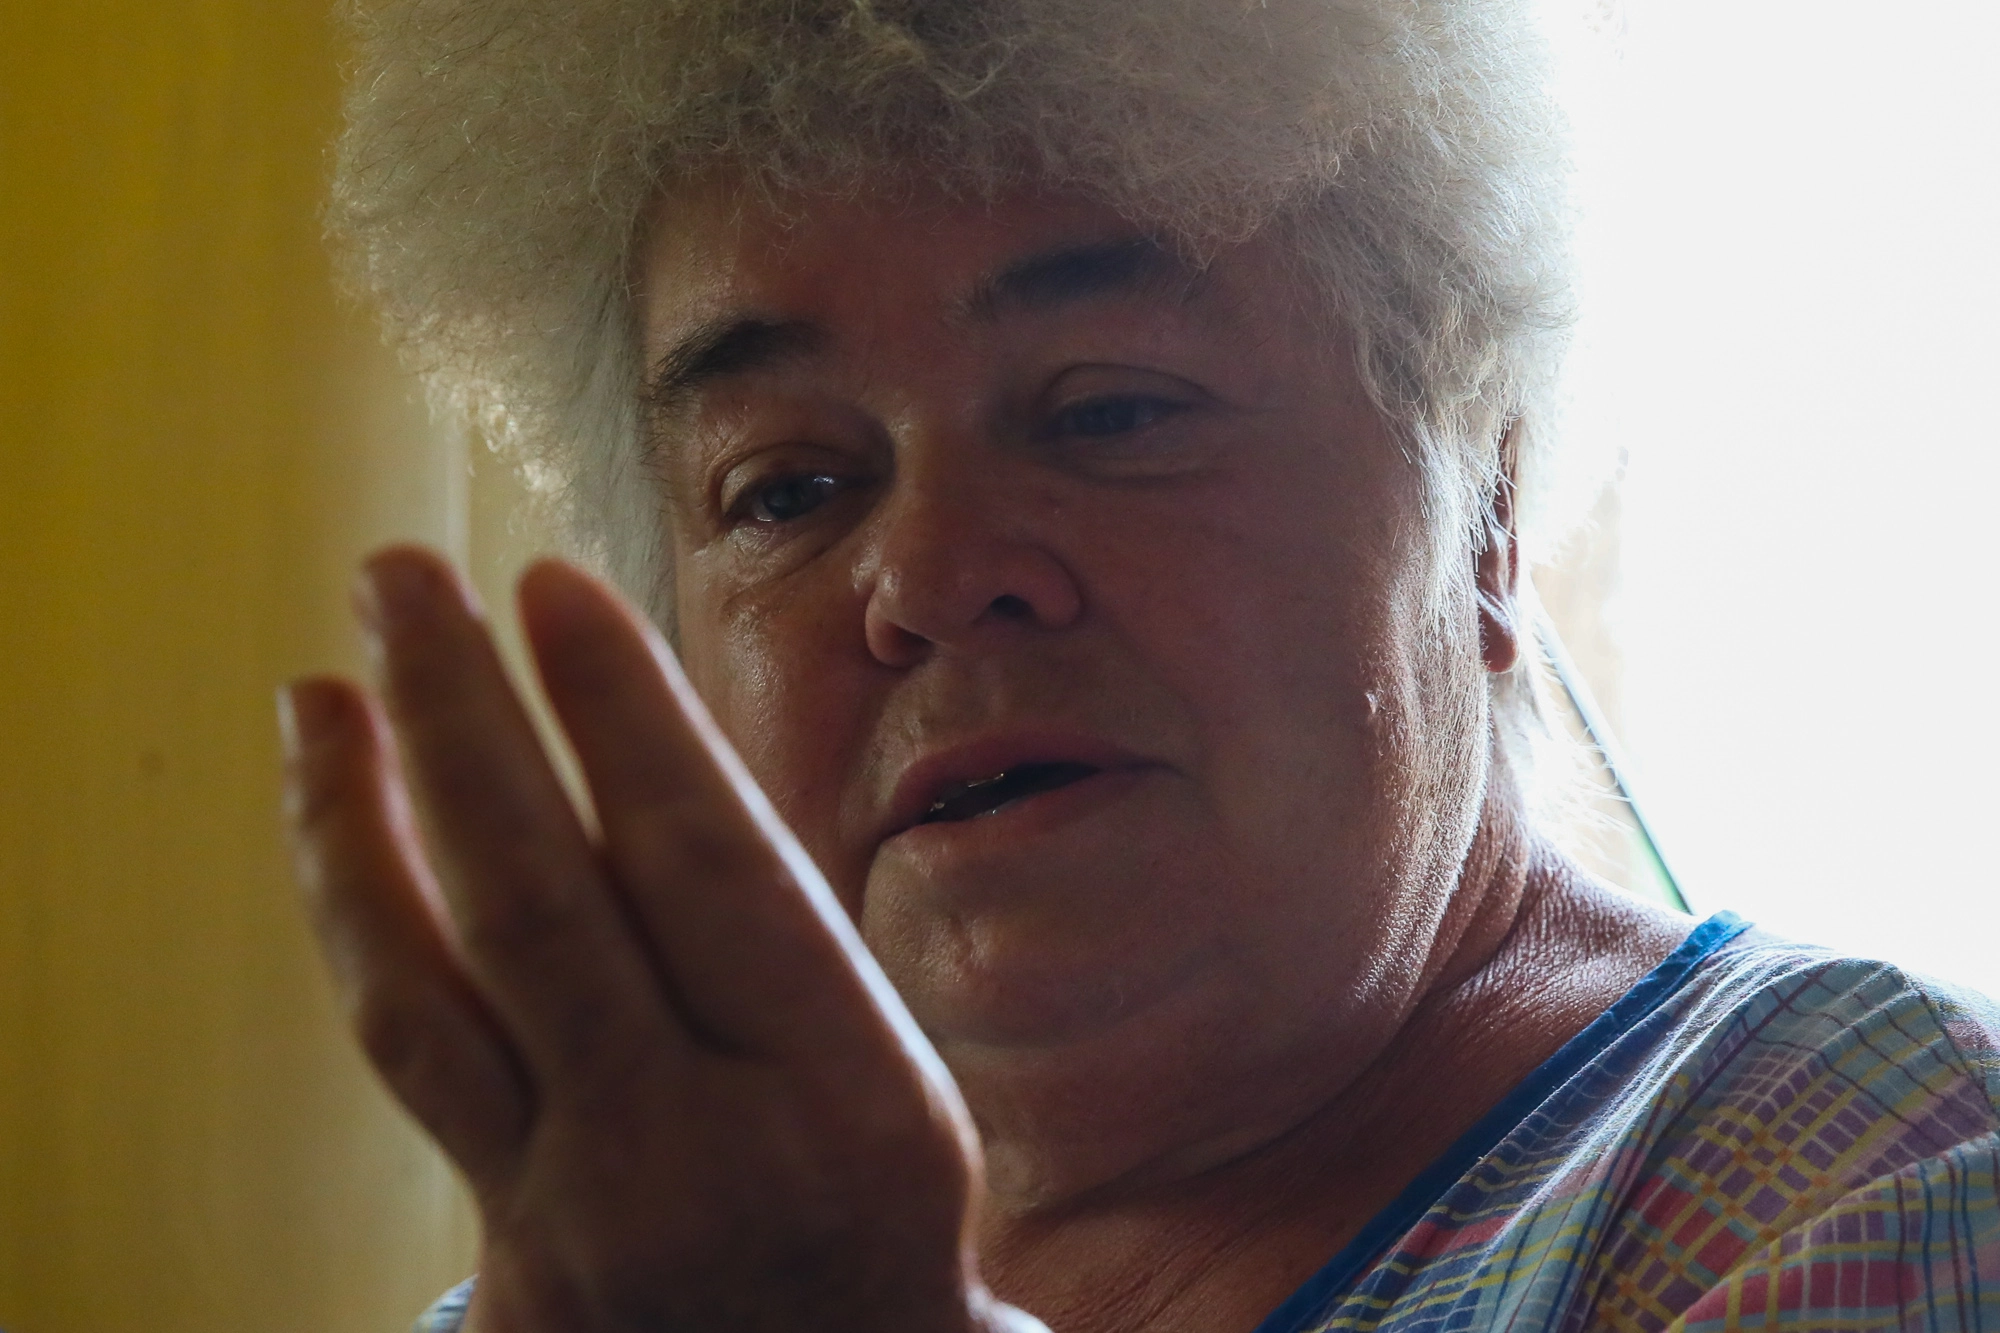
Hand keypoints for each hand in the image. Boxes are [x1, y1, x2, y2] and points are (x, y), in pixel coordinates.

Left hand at [279, 545, 1027, 1332]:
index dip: (623, 712)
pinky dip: (366, 930)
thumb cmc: (871, 1194)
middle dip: (456, 718)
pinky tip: (341, 835)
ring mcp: (575, 1228)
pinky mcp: (499, 1273)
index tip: (554, 584)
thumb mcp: (879, 1062)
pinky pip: (411, 1069)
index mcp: (838, 1095)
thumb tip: (621, 730)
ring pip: (419, 1001)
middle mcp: (692, 1161)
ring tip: (318, 691)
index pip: (706, 865)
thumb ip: (758, 926)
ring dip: (351, 824)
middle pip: (534, 907)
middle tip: (399, 575)